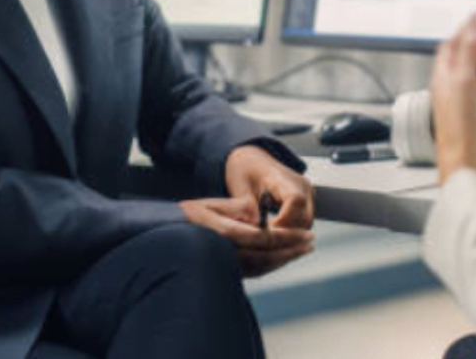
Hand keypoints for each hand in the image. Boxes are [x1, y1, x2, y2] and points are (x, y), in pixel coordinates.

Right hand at [178, 195, 314, 276]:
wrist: (166, 236)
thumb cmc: (189, 217)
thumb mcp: (213, 204)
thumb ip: (239, 209)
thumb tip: (261, 216)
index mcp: (223, 234)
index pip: (263, 238)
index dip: (287, 237)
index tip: (305, 233)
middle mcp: (225, 253)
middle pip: (266, 256)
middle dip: (291, 250)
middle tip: (310, 242)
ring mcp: (225, 266)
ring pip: (261, 267)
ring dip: (284, 259)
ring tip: (302, 249)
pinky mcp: (227, 272)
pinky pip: (254, 271)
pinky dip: (271, 265)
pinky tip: (283, 257)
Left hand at [224, 144, 315, 230]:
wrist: (251, 160)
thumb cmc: (245, 169)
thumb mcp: (241, 189)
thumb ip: (249, 209)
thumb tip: (257, 231)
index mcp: (283, 177)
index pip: (295, 201)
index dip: (284, 221)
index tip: (268, 231)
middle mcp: (301, 185)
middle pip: (304, 216)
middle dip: (286, 233)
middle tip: (266, 239)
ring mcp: (306, 193)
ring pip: (306, 223)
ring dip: (290, 233)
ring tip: (269, 236)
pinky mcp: (305, 201)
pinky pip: (304, 221)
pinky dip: (291, 229)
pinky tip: (275, 230)